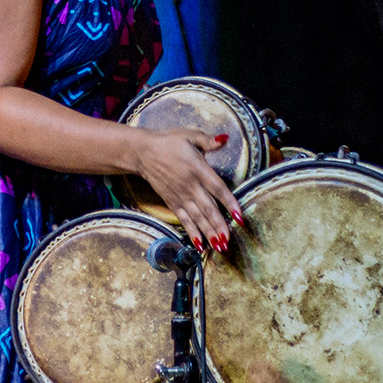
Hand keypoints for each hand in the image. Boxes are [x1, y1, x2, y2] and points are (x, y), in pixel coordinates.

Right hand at [133, 128, 242, 253]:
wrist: (143, 153)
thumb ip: (209, 140)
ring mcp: (180, 196)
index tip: (240, 216)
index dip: (230, 202)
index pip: (218, 188)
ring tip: (219, 246)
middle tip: (229, 240)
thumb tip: (226, 138)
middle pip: (208, 208)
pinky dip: (192, 232)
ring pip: (197, 217)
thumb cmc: (169, 142)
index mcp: (198, 169)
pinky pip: (184, 219)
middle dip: (219, 225)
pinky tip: (200, 244)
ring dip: (209, 232)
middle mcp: (190, 186)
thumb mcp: (190, 135)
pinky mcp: (172, 202)